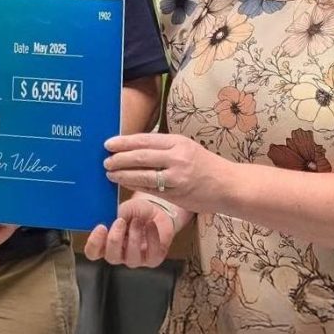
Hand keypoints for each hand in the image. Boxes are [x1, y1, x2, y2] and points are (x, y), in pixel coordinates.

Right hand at [84, 194, 174, 267]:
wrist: (155, 212)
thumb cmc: (136, 212)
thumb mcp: (122, 209)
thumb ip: (113, 216)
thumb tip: (110, 219)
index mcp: (106, 243)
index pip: (92, 252)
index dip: (94, 243)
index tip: (101, 227)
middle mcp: (119, 254)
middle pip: (111, 257)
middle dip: (115, 238)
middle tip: (120, 221)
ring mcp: (136, 259)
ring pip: (131, 258)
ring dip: (134, 236)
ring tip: (137, 221)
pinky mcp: (152, 260)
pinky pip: (151, 254)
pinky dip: (151, 237)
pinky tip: (150, 225)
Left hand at [103, 132, 227, 212]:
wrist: (228, 185)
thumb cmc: (204, 164)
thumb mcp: (186, 147)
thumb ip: (164, 145)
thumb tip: (134, 144)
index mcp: (178, 142)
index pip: (145, 140)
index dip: (124, 142)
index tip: (108, 144)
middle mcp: (177, 157)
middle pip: (141, 156)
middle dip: (119, 158)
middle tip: (105, 160)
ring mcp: (177, 177)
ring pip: (143, 174)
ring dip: (123, 174)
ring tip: (109, 173)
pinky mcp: (177, 194)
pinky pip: (150, 189)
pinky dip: (134, 185)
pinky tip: (124, 183)